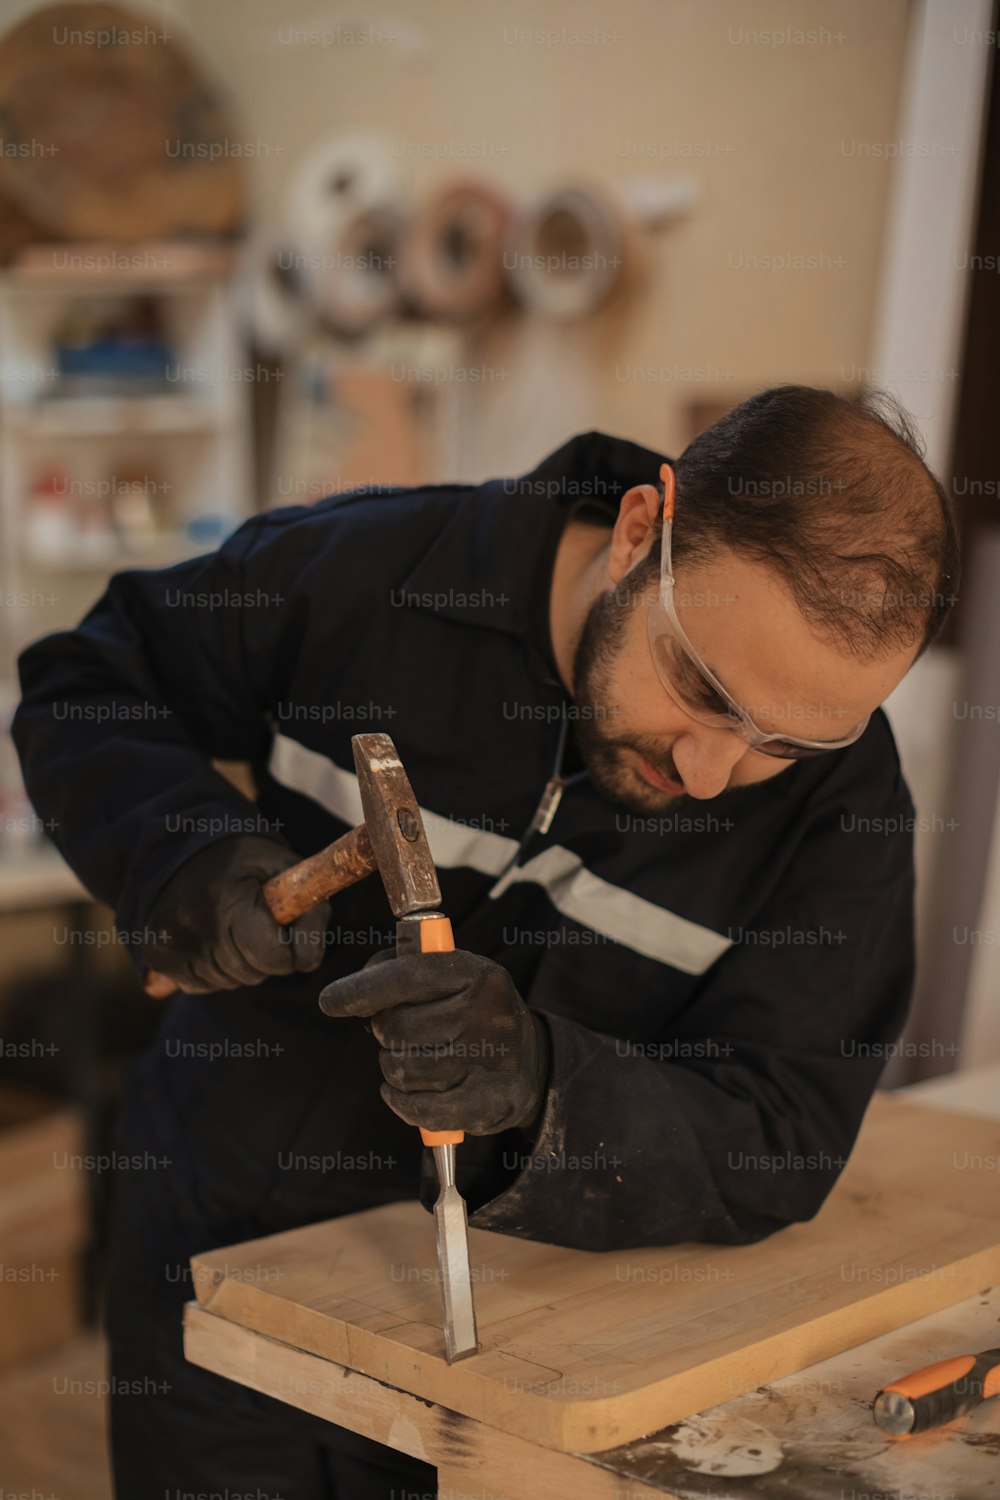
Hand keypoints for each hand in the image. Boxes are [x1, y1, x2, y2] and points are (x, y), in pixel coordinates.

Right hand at [139, 835, 330, 992]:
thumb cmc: (243, 858)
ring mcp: (168, 946)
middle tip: (259, 920)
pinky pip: (200, 985)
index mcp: (227, 903)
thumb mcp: (287, 867)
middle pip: (254, 973)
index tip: (291, 928)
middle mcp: (192, 928)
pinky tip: (210, 936)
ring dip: (240, 962)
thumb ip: (313, 909)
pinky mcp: (154, 957)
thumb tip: (308, 960)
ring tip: (232, 924)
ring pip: (229, 983)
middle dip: (268, 953)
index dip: (295, 947)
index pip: (276, 958)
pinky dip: (213, 968)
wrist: (182, 845)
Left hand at [318, 949, 550, 1134]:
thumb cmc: (470, 1009)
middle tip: (396, 1032)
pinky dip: (399, 1103)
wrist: (530, 1060)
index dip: (362, 990)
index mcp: (477, 972)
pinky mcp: (491, 1102)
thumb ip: (397, 968)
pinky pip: (420, 1108)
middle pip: (397, 1028)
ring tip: (412, 1058)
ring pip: (402, 1069)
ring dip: (393, 1067)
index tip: (330, 1001)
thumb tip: (351, 992)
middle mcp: (489, 1013)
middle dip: (384, 1032)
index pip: (409, 976)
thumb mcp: (448, 974)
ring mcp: (492, 1060)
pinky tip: (399, 1093)